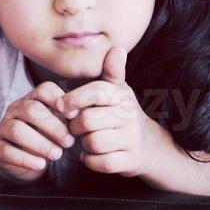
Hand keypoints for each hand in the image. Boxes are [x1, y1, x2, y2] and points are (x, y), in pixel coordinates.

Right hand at [0, 81, 73, 183]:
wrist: (25, 164)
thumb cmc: (45, 140)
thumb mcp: (57, 127)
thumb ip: (67, 119)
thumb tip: (82, 115)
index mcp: (32, 99)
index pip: (44, 90)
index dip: (59, 100)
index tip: (73, 117)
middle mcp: (15, 110)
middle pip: (31, 110)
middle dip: (53, 126)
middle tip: (69, 142)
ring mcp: (3, 128)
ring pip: (17, 130)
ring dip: (40, 143)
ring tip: (56, 155)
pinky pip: (7, 150)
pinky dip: (26, 159)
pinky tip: (41, 164)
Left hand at [58, 47, 167, 178]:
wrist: (147, 145)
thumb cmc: (122, 114)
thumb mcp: (118, 91)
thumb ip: (112, 70)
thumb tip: (117, 48)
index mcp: (121, 95)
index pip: (96, 92)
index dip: (74, 98)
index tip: (62, 106)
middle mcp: (129, 115)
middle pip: (87, 120)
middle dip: (75, 126)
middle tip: (76, 127)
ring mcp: (131, 139)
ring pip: (93, 142)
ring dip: (84, 145)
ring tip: (87, 140)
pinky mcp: (130, 160)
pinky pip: (101, 162)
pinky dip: (91, 161)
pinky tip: (91, 155)